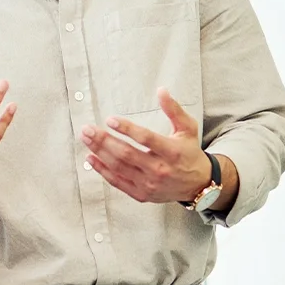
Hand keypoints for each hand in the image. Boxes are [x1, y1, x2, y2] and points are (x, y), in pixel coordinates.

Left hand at [80, 87, 213, 203]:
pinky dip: (103, 170)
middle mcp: (159, 170)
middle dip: (104, 140)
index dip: (127, 129)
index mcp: (171, 152)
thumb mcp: (188, 128)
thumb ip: (174, 109)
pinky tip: (91, 158)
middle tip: (88, 129)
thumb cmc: (190, 152)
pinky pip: (118, 182)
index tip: (110, 120)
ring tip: (86, 138)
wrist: (198, 184)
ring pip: (119, 167)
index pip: (145, 139)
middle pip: (126, 154)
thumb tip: (161, 90)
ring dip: (100, 152)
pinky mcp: (142, 194)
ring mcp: (149, 184)